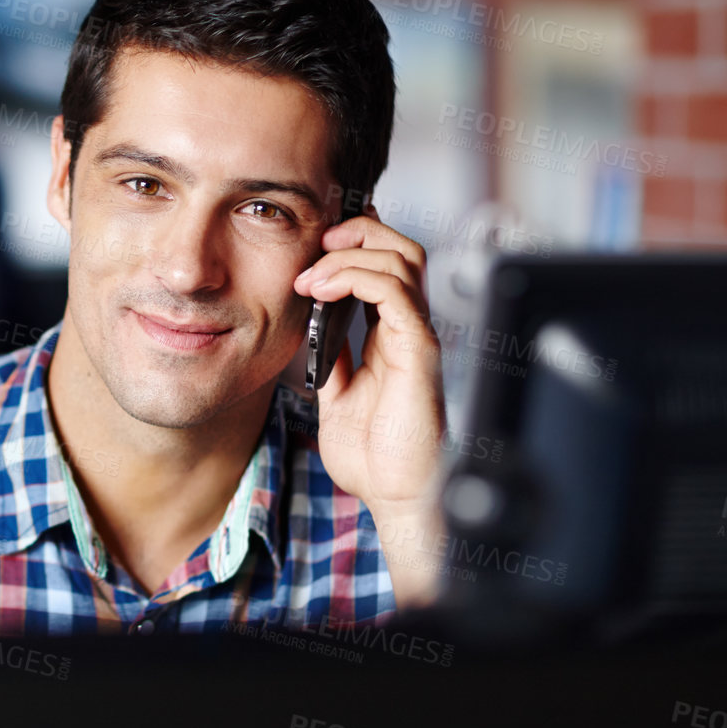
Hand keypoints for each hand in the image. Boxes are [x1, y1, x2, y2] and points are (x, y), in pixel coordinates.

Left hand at [293, 204, 446, 607]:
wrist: (394, 495)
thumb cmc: (374, 454)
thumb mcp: (337, 393)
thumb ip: (330, 358)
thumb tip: (307, 328)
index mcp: (390, 335)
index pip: (384, 265)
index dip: (354, 244)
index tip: (312, 251)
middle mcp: (408, 328)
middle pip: (400, 248)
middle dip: (357, 233)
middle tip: (315, 247)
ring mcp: (416, 336)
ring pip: (403, 258)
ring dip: (350, 255)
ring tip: (312, 274)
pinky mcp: (419, 351)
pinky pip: (396, 294)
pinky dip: (358, 279)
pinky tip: (326, 291)